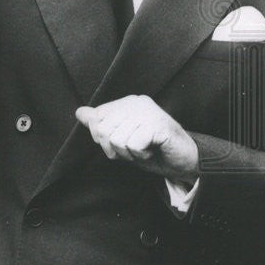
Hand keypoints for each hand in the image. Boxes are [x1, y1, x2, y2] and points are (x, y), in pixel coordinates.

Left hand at [75, 95, 198, 183]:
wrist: (184, 162)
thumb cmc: (152, 151)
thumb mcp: (121, 139)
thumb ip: (101, 126)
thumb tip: (80, 112)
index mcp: (126, 103)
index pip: (96, 119)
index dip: (105, 140)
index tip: (125, 142)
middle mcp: (136, 102)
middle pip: (103, 130)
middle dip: (116, 148)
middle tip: (136, 148)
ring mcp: (148, 111)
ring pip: (117, 139)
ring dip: (130, 153)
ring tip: (145, 148)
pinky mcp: (158, 124)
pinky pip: (133, 145)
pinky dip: (141, 154)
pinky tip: (153, 150)